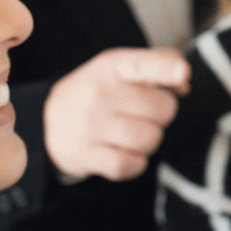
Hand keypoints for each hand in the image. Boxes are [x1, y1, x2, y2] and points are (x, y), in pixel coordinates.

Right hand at [42, 48, 189, 180]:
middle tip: (140, 112)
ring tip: (130, 131)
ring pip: (151, 140)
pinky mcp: (86, 155)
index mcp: (112, 65)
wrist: (47, 120)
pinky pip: (133, 166)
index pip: (143, 64)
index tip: (182, 73)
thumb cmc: (98, 91)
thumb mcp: (121, 67)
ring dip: (149, 140)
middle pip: (164, 109)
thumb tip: (184, 84)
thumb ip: (159, 65)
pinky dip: (135, 163)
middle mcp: (99, 93)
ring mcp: (90, 125)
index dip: (167, 69)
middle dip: (160, 114)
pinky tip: (123, 151)